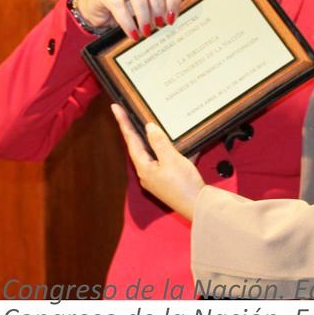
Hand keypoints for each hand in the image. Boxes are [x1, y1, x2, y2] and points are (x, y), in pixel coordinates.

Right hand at [74, 0, 181, 39]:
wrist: (97, 11)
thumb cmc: (126, 11)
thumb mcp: (145, 11)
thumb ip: (158, 13)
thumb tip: (169, 23)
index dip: (174, 0)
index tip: (171, 19)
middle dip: (158, 4)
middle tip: (159, 24)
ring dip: (144, 13)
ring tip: (146, 31)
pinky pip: (118, 4)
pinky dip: (127, 22)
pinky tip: (133, 34)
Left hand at [111, 103, 204, 219]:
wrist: (198, 206)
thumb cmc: (184, 185)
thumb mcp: (172, 159)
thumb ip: (159, 142)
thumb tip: (149, 127)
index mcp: (144, 167)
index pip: (131, 140)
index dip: (123, 123)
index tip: (115, 108)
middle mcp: (147, 172)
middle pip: (139, 146)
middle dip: (134, 129)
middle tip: (128, 113)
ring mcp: (157, 177)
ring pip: (152, 152)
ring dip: (153, 139)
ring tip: (151, 125)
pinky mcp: (168, 179)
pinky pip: (165, 159)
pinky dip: (168, 148)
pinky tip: (176, 142)